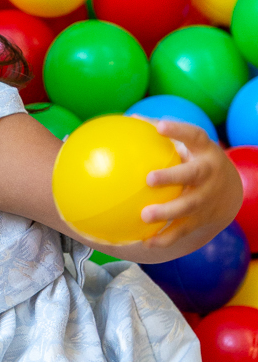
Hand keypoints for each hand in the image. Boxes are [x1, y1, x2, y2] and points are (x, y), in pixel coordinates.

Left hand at [138, 119, 242, 251]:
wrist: (230, 194)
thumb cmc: (197, 162)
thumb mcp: (189, 147)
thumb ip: (163, 135)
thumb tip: (130, 119)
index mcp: (205, 152)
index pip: (195, 136)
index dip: (179, 130)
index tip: (160, 126)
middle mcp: (208, 175)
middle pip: (193, 174)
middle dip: (172, 177)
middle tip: (149, 178)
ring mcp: (206, 198)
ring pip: (188, 207)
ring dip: (167, 212)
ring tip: (145, 216)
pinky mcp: (201, 219)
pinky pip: (182, 230)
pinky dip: (166, 238)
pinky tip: (147, 242)